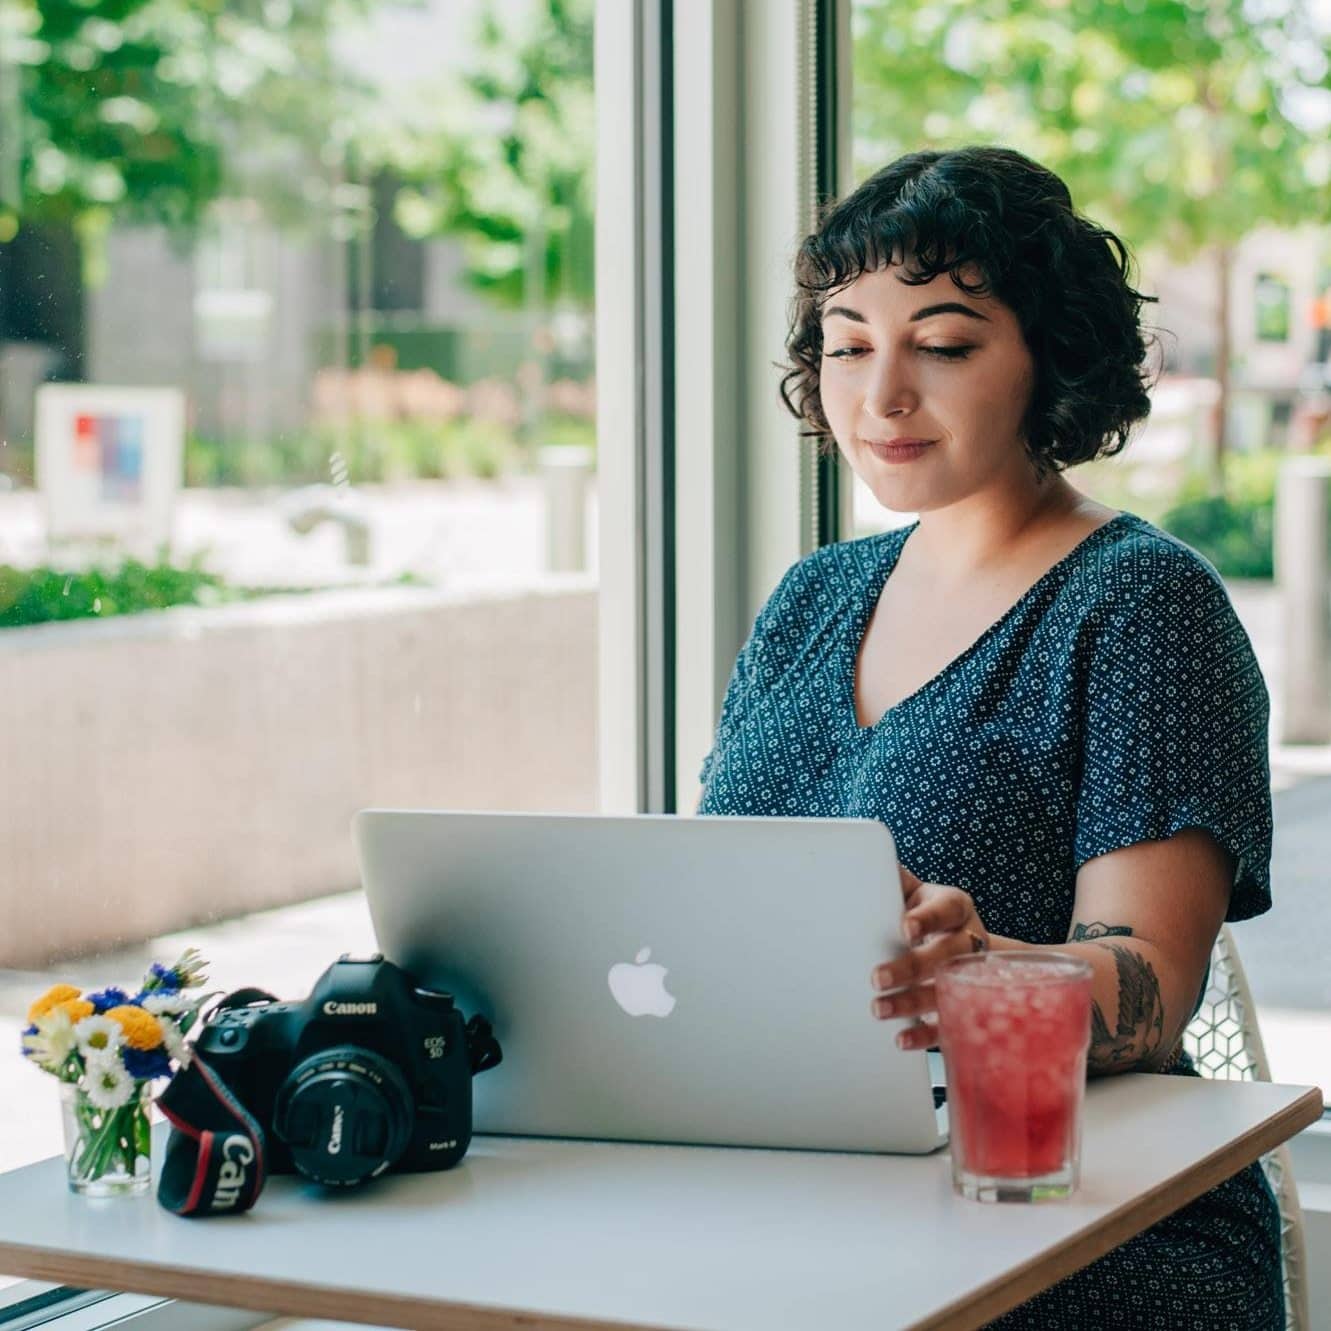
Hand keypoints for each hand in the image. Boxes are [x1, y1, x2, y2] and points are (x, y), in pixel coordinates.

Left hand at [869, 865, 989, 1050]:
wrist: (967, 944)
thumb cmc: (926, 912)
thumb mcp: (915, 891)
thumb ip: (895, 879)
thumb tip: (864, 858)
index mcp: (956, 907)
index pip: (947, 909)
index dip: (928, 918)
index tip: (904, 927)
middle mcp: (969, 941)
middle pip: (946, 955)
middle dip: (911, 967)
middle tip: (876, 977)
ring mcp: (971, 977)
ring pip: (947, 992)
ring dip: (911, 1003)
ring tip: (878, 1009)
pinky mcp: (965, 1009)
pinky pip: (949, 1025)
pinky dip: (924, 1036)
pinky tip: (900, 1038)